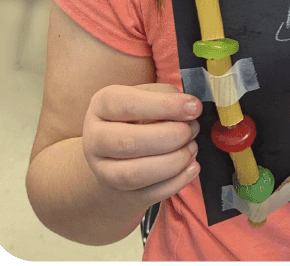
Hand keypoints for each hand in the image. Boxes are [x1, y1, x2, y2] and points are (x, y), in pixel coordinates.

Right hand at [82, 83, 202, 204]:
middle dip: (172, 136)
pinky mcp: (119, 193)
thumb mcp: (149, 95)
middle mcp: (95, 139)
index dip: (165, 106)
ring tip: (192, 148)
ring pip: (136, 174)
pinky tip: (192, 167)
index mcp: (102, 105)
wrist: (120, 151)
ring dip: (175, 161)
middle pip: (129, 142)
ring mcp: (103, 170)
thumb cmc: (141, 116)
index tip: (194, 107)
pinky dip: (177, 181)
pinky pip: (149, 194)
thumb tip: (190, 108)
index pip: (127, 105)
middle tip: (192, 130)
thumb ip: (168, 96)